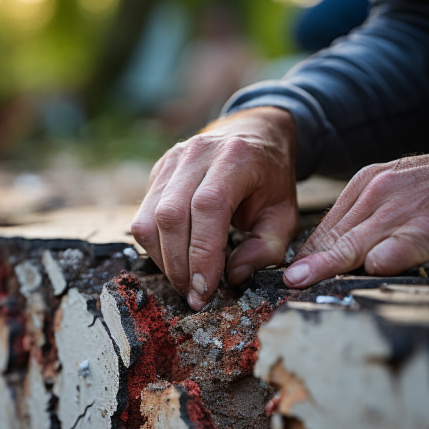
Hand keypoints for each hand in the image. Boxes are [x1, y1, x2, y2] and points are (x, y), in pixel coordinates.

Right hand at [131, 107, 299, 309]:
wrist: (254, 134)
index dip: (202, 254)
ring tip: (184, 281)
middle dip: (179, 265)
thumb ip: (266, 249)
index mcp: (235, 158)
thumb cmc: (270, 178)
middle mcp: (197, 153)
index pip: (207, 208)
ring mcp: (172, 160)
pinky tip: (175, 260)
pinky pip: (143, 216)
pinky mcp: (158, 172)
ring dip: (163, 259)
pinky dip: (156, 246)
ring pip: (148, 219)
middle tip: (193, 295)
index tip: (205, 290)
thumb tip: (233, 277)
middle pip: (171, 215)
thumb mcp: (285, 214)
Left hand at [284, 112, 428, 287]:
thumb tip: (343, 245)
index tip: (291, 278)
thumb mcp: (401, 185)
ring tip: (297, 288)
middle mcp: (375, 197)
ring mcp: (397, 214)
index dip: (308, 256)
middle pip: (330, 239)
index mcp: (366, 185)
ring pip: (349, 246)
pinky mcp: (423, 232)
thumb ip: (372, 212)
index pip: (327, 228)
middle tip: (280, 287)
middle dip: (305, 266)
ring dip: (323, 269)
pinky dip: (371, 270)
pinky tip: (357, 283)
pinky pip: (388, 254)